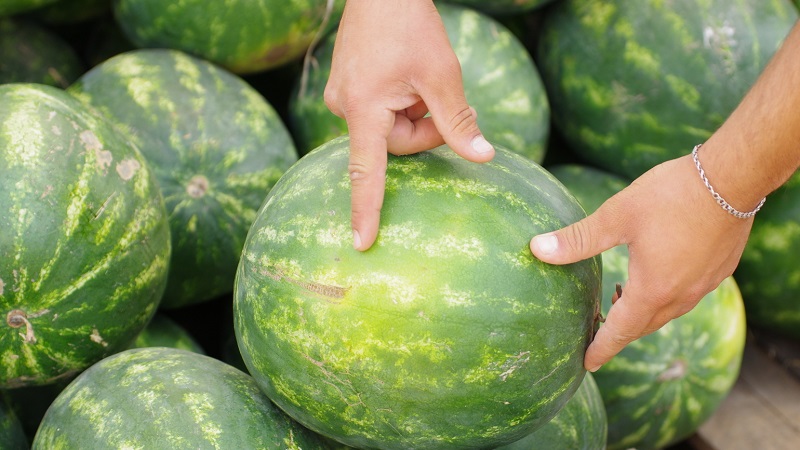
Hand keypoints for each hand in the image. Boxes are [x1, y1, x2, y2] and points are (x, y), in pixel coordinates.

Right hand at [324, 0, 494, 250]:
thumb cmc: (410, 25)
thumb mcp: (443, 75)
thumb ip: (459, 121)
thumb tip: (483, 158)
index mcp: (365, 109)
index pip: (366, 172)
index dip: (366, 210)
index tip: (362, 243)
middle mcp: (345, 107)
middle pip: (397, 144)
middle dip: (426, 127)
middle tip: (443, 97)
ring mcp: (343, 98)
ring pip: (391, 128)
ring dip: (415, 111)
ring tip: (420, 79)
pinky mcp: (348, 89)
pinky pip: (382, 112)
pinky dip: (402, 102)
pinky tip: (407, 76)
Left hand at [530, 155, 754, 371]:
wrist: (732, 178)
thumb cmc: (671, 196)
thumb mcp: (616, 216)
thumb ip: (577, 239)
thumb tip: (536, 248)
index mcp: (652, 290)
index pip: (620, 332)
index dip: (601, 349)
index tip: (587, 364)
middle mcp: (681, 296)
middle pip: (644, 326)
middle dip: (620, 333)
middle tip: (598, 332)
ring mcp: (704, 285)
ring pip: (667, 312)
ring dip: (643, 313)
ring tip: (620, 299)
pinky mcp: (719, 270)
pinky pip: (687, 296)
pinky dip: (665, 296)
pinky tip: (656, 276)